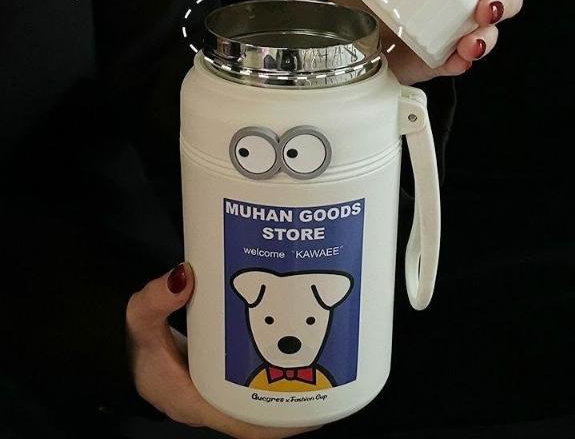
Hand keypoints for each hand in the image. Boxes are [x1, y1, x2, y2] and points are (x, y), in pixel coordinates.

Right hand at [126, 263, 319, 438]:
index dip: (283, 422)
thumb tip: (185, 276)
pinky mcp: (217, 373)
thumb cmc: (130, 346)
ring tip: (324, 358)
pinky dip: (269, 367)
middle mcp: (212, 402)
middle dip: (296, 399)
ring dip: (288, 384)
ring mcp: (216, 389)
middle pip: (262, 410)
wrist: (118, 349)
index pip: (248, 424)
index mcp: (197, 402)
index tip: (316, 407)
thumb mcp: (139, 322)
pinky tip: (290, 343)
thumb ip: (155, 302)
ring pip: (259, 394)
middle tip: (330, 371)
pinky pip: (249, 377)